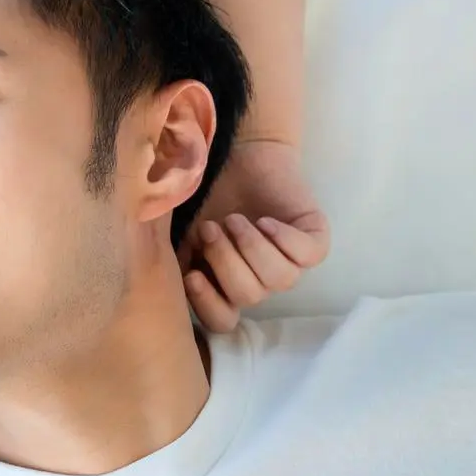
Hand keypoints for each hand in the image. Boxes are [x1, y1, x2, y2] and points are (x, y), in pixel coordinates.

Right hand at [181, 139, 330, 332]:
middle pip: (249, 296)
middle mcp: (260, 281)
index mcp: (226, 286)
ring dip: (252, 248)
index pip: (222, 321)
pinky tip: (266, 220)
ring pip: (280, 280)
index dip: (208, 304)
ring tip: (236, 220)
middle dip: (226, 261)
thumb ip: (172, 259)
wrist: (239, 154)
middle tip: (211, 228)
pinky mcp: (314, 241)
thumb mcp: (179, 229)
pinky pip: (306, 256)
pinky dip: (283, 239)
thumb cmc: (206, 194)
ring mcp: (289, 264)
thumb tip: (161, 280)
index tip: (192, 274)